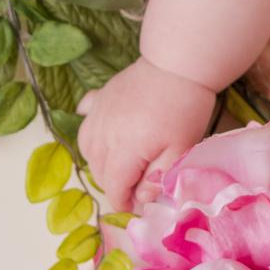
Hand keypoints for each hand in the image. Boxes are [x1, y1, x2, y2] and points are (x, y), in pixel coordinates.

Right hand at [75, 55, 219, 214]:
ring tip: (121, 164)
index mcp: (123, 149)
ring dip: (100, 162)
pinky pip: (85, 119)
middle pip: (98, 171)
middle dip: (113, 185)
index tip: (136, 207)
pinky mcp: (100, 96)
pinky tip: (104, 132)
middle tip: (135, 187)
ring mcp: (98, 113)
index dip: (123, 202)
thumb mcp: (180, 148)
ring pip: (87, 148)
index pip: (113, 187)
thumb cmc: (185, 107)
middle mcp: (103, 133)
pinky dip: (91, 131)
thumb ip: (158, 177)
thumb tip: (140, 197)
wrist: (178, 62)